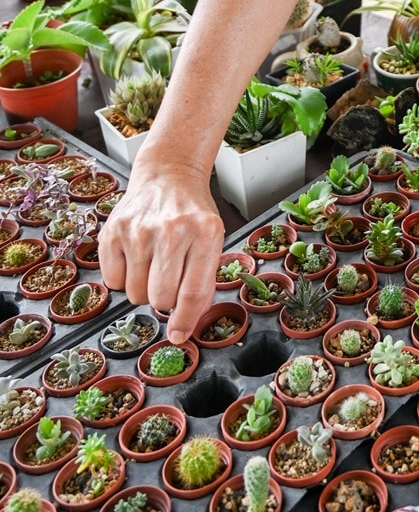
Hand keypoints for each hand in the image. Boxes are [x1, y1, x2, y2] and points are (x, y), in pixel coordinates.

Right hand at [99, 159, 222, 343]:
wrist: (168, 176)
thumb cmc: (192, 214)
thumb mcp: (212, 241)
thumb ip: (203, 284)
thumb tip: (185, 328)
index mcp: (205, 234)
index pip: (192, 293)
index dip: (185, 322)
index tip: (179, 336)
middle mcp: (172, 230)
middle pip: (160, 299)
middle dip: (164, 300)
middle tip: (168, 279)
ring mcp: (139, 230)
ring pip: (135, 294)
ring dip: (144, 289)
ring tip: (152, 264)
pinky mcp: (113, 230)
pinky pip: (112, 282)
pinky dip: (123, 278)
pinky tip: (135, 256)